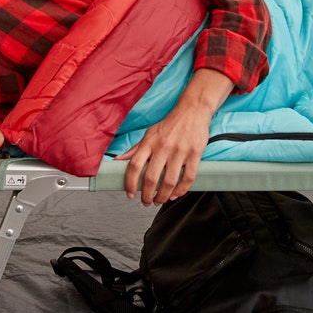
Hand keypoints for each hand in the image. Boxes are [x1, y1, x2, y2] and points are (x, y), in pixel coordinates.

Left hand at [118, 68, 231, 205]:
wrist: (192, 111)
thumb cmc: (170, 124)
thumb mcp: (149, 134)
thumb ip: (135, 149)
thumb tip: (117, 160)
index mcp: (149, 142)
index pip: (134, 166)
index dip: (130, 183)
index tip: (130, 194)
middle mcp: (163, 147)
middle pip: (151, 178)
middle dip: (147, 195)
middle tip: (146, 202)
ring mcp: (180, 151)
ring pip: (169, 182)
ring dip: (163, 196)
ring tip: (160, 200)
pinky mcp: (195, 154)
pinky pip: (188, 178)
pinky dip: (181, 190)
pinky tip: (175, 194)